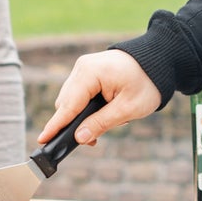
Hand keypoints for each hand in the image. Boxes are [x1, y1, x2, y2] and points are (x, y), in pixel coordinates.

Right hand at [36, 51, 161, 146]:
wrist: (159, 59)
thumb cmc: (147, 82)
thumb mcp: (127, 108)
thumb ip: (101, 123)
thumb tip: (79, 138)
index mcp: (90, 73)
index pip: (68, 105)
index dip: (56, 125)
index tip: (42, 140)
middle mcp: (81, 68)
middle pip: (67, 105)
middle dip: (77, 124)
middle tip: (94, 141)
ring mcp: (83, 69)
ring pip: (72, 101)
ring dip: (84, 116)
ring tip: (109, 122)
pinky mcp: (87, 72)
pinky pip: (80, 94)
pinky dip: (88, 107)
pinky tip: (105, 113)